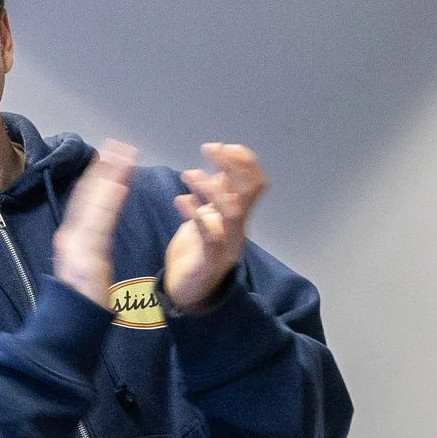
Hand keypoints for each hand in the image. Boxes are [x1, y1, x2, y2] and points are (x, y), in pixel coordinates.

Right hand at [54, 141, 135, 306]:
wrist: (69, 325)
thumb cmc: (80, 301)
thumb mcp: (84, 266)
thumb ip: (90, 244)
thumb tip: (96, 227)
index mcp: (72, 237)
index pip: (87, 199)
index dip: (98, 176)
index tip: (110, 156)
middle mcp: (71, 235)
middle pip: (89, 194)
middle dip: (104, 168)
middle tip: (120, 145)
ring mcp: (77, 243)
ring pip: (94, 203)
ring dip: (109, 177)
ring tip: (124, 156)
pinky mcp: (85, 254)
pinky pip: (99, 223)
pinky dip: (108, 202)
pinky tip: (119, 185)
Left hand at [165, 143, 266, 312]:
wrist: (188, 290)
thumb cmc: (197, 251)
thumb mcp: (208, 217)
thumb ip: (217, 195)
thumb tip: (222, 168)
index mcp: (238, 215)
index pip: (255, 182)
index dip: (243, 160)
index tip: (221, 146)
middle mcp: (238, 227)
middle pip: (250, 191)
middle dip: (233, 164)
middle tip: (209, 149)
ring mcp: (228, 243)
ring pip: (232, 211)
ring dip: (211, 188)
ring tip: (188, 174)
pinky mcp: (211, 259)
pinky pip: (209, 235)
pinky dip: (195, 214)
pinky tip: (181, 201)